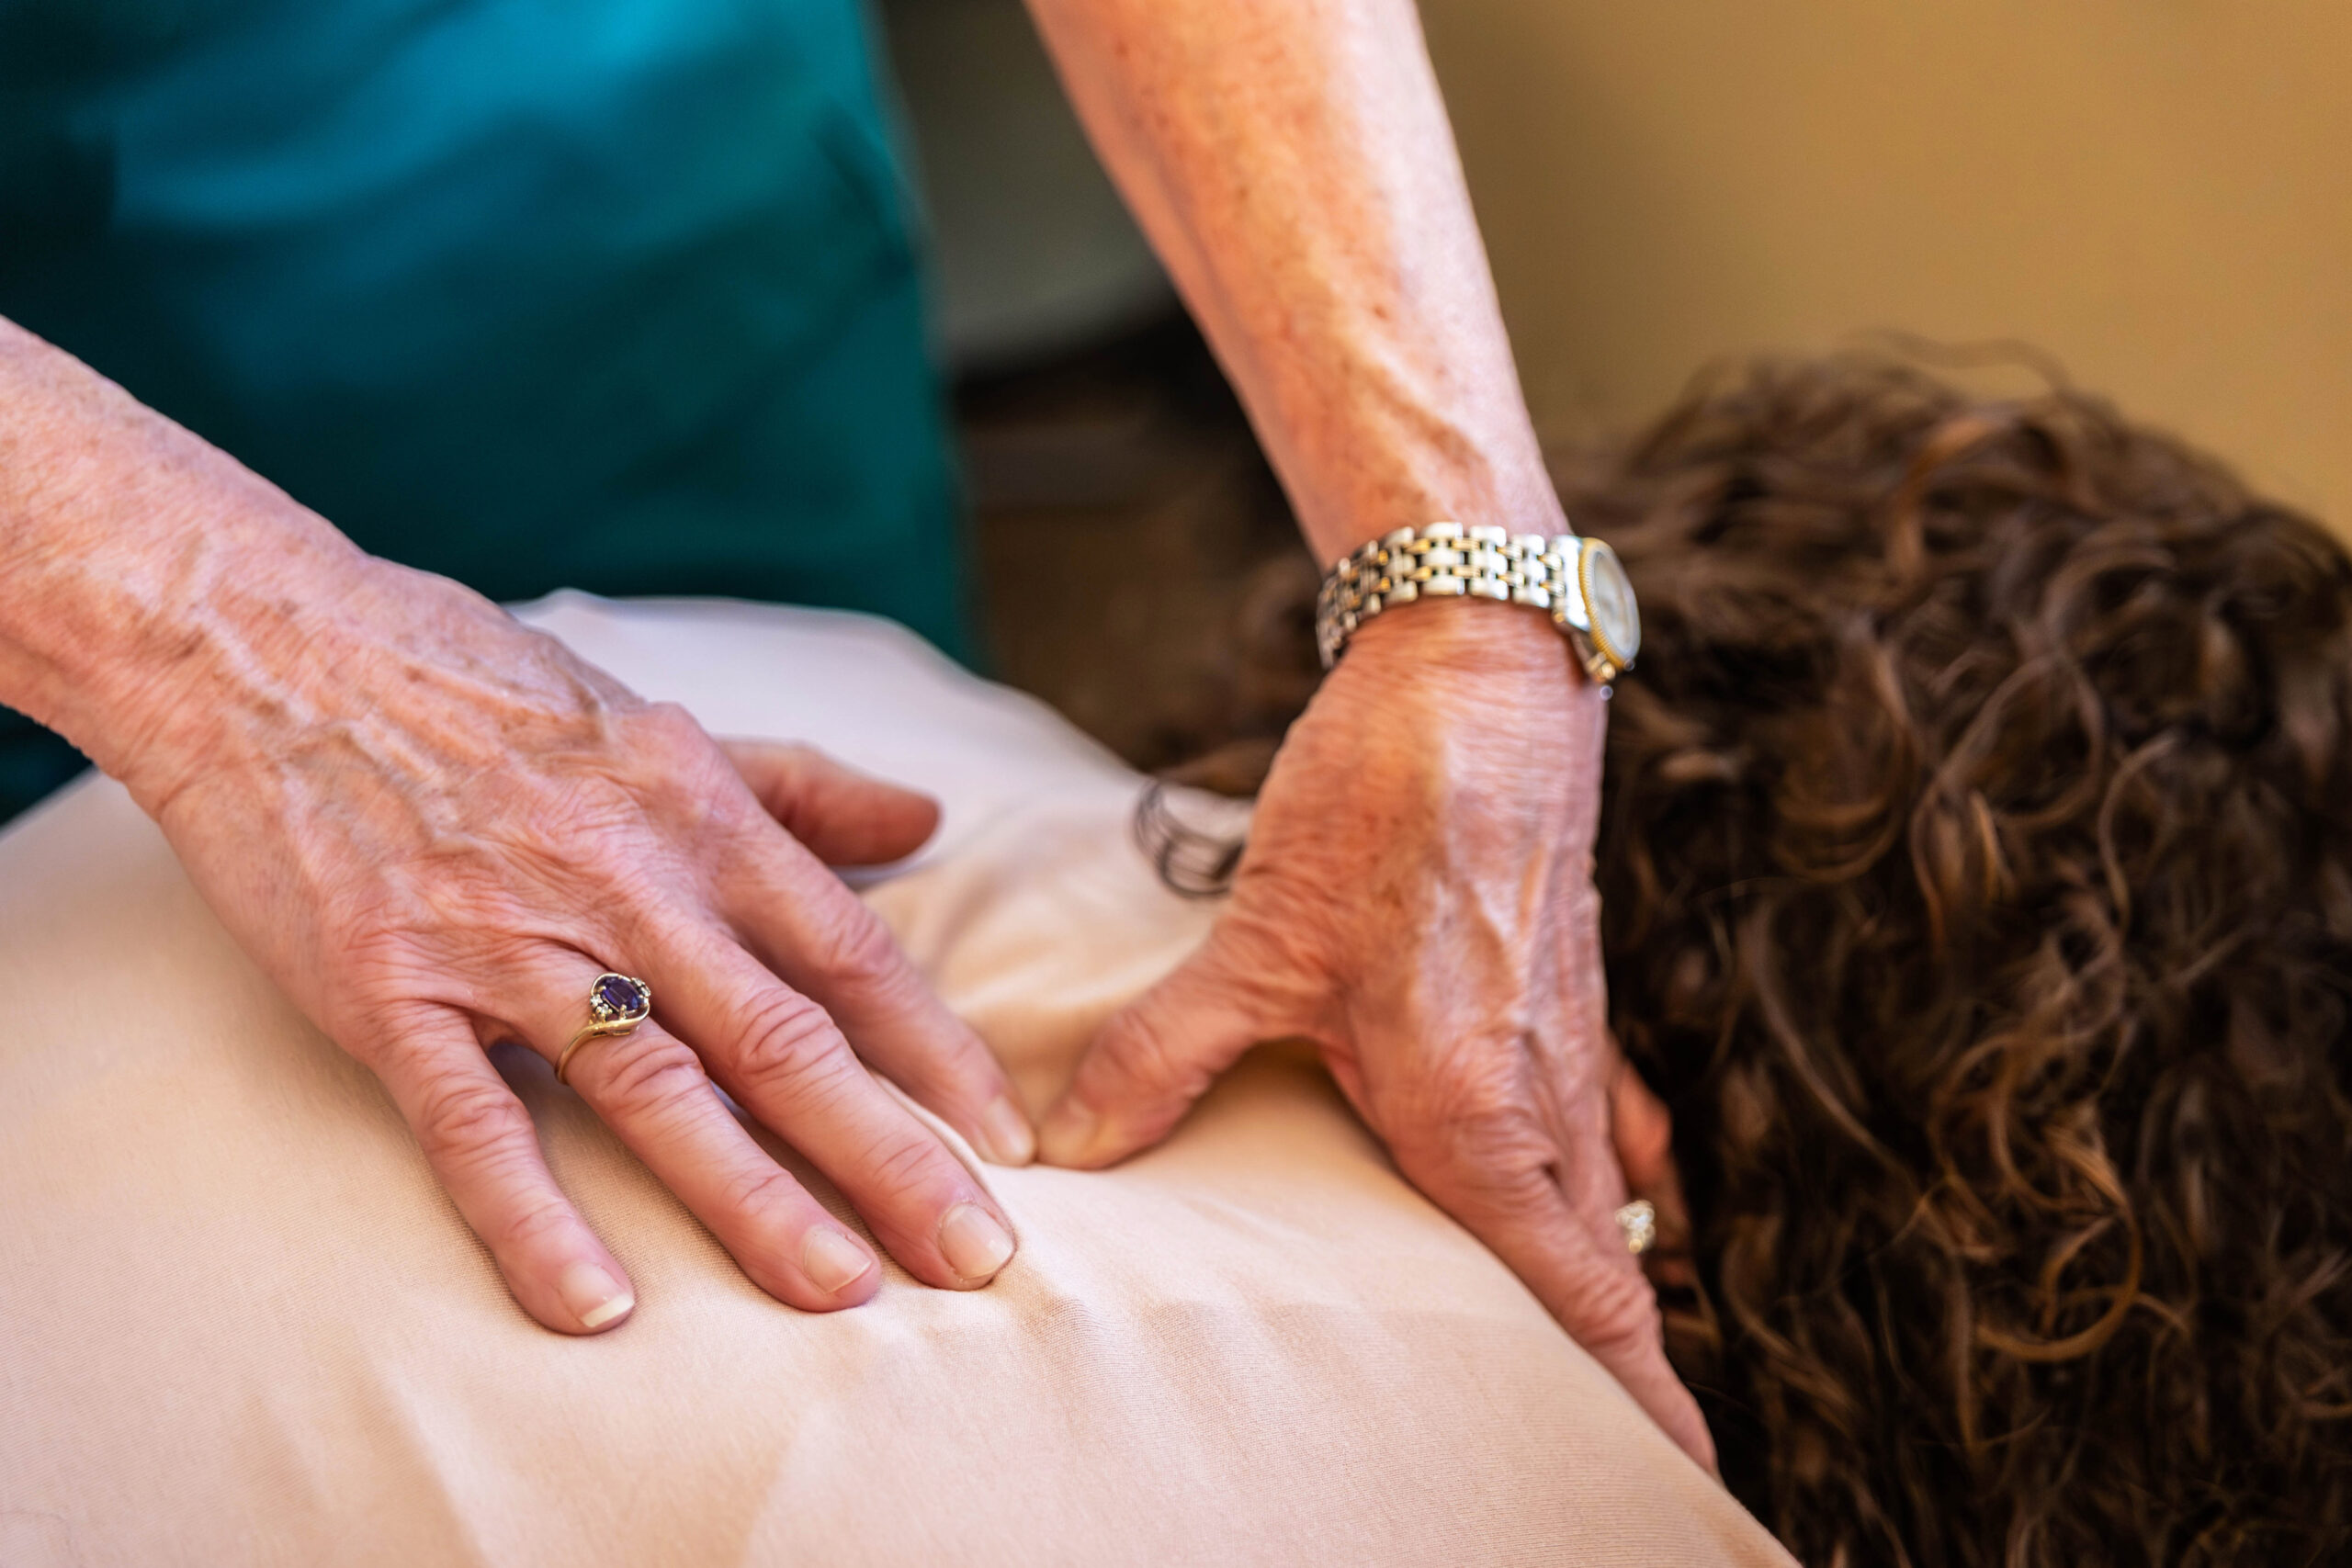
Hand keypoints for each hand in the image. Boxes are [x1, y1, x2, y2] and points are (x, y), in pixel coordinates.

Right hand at [133, 557, 1030, 1333]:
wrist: (272, 650)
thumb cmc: (478, 683)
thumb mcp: (659, 718)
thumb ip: (797, 784)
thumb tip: (925, 817)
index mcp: (699, 817)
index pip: (850, 953)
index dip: (937, 1051)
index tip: (1007, 1137)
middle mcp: (627, 886)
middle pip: (784, 1039)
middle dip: (891, 1152)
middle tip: (978, 1255)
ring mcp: (507, 945)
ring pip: (657, 1090)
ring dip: (756, 1199)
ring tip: (845, 1289)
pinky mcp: (393, 994)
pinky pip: (476, 1123)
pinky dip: (536, 1218)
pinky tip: (599, 1305)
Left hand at [1036, 605, 1713, 1466]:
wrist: (1477, 672)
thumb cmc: (1382, 801)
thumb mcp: (1256, 941)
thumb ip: (1165, 1055)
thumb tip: (1074, 1148)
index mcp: (1477, 1113)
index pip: (1576, 1295)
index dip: (1632, 1394)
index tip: (1677, 1475)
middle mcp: (1544, 1096)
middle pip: (1605, 1272)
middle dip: (1622, 1370)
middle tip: (1621, 1453)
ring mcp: (1571, 1043)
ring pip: (1603, 1203)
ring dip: (1605, 1284)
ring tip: (1594, 1359)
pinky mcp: (1569, 990)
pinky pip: (1604, 1117)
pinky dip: (1608, 1178)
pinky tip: (1611, 1193)